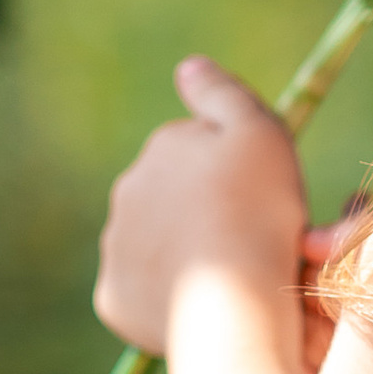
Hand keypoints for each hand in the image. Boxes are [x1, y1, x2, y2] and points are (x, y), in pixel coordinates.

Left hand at [92, 56, 307, 359]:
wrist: (230, 304)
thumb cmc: (257, 213)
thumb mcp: (260, 134)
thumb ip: (222, 94)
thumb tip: (187, 67)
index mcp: (164, 148)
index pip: (199, 154)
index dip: (235, 175)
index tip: (259, 200)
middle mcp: (128, 191)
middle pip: (173, 199)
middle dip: (201, 213)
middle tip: (244, 242)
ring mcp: (116, 247)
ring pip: (155, 245)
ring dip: (183, 254)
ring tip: (222, 279)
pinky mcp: (112, 297)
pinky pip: (142, 292)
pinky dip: (165, 298)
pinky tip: (196, 307)